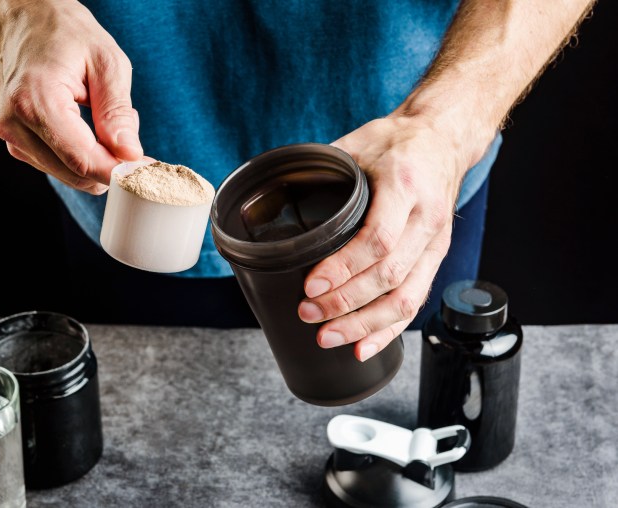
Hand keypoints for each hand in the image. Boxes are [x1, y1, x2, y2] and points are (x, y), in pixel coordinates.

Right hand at [0, 0, 142, 193]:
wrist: (28, 19)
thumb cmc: (68, 33)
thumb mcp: (107, 63)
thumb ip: (118, 112)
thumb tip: (129, 155)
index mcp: (35, 99)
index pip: (81, 159)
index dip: (116, 171)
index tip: (144, 170)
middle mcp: (14, 122)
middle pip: (74, 172)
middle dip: (109, 165)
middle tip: (131, 141)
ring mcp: (10, 134)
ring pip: (67, 174)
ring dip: (96, 160)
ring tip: (105, 123)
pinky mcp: (15, 141)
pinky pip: (57, 166)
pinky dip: (81, 157)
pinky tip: (88, 129)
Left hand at [297, 114, 472, 360]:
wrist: (443, 139)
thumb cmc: (396, 142)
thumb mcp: (357, 143)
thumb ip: (322, 170)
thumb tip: (274, 191)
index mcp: (405, 185)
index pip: (377, 239)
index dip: (343, 269)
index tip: (311, 286)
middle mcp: (426, 218)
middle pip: (389, 275)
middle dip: (346, 303)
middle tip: (308, 314)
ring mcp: (435, 242)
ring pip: (406, 297)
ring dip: (366, 325)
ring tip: (329, 337)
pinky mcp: (435, 257)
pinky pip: (416, 301)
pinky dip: (389, 329)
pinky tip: (364, 347)